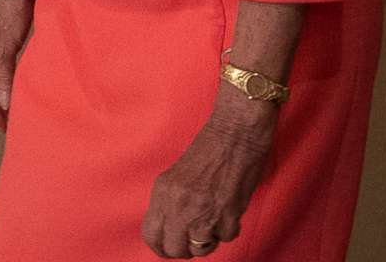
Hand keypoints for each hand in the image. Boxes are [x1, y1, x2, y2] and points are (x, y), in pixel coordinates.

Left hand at [141, 108, 274, 256]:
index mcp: (163, 192)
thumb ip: (170, 204)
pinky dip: (229, 229)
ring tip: (214, 221)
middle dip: (185, 251)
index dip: (161, 248)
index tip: (169, 250)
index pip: (151, 235)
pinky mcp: (228, 213)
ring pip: (202, 249)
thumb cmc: (208, 151)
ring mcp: (203, 210)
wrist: (234, 135)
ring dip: (210, 240)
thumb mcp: (176, 177)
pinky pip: (226, 237)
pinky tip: (229, 211)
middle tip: (194, 242)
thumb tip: (171, 232)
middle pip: (174, 249)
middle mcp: (179, 204)